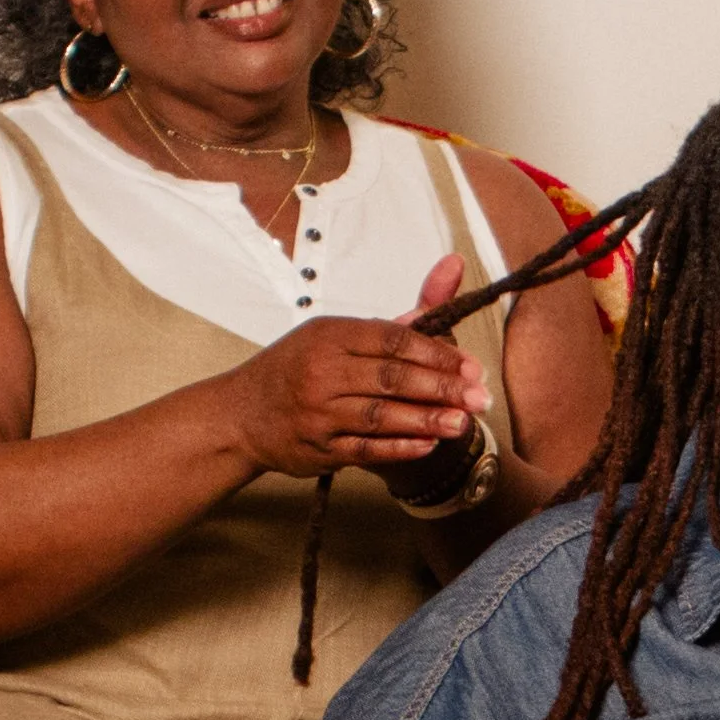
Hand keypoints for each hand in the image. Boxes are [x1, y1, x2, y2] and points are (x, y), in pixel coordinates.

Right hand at [222, 251, 493, 478]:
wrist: (240, 415)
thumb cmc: (297, 370)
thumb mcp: (336, 335)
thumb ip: (397, 322)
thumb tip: (452, 270)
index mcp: (330, 335)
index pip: (393, 340)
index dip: (436, 354)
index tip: (469, 366)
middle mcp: (321, 371)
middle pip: (392, 378)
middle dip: (441, 388)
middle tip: (479, 397)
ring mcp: (317, 412)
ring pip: (381, 416)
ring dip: (426, 420)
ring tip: (462, 423)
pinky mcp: (317, 448)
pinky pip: (364, 449)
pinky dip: (398, 447)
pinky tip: (428, 444)